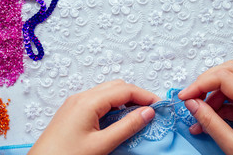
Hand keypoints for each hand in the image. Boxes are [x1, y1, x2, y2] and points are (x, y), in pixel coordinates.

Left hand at [28, 80, 159, 154]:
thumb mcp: (101, 145)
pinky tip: (118, 118)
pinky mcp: (73, 111)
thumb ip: (127, 127)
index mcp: (88, 101)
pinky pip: (98, 100)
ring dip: (125, 99)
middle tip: (150, 110)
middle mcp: (81, 97)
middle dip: (136, 95)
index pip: (124, 90)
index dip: (145, 95)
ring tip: (137, 115)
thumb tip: (148, 112)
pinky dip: (113, 105)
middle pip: (116, 86)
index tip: (160, 105)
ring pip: (107, 92)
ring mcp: (76, 102)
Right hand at [178, 60, 232, 154]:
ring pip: (232, 82)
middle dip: (206, 82)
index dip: (200, 84)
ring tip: (200, 116)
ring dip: (212, 95)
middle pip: (229, 71)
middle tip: (192, 98)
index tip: (185, 96)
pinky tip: (211, 121)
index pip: (224, 77)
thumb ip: (210, 122)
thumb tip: (191, 103)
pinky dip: (221, 105)